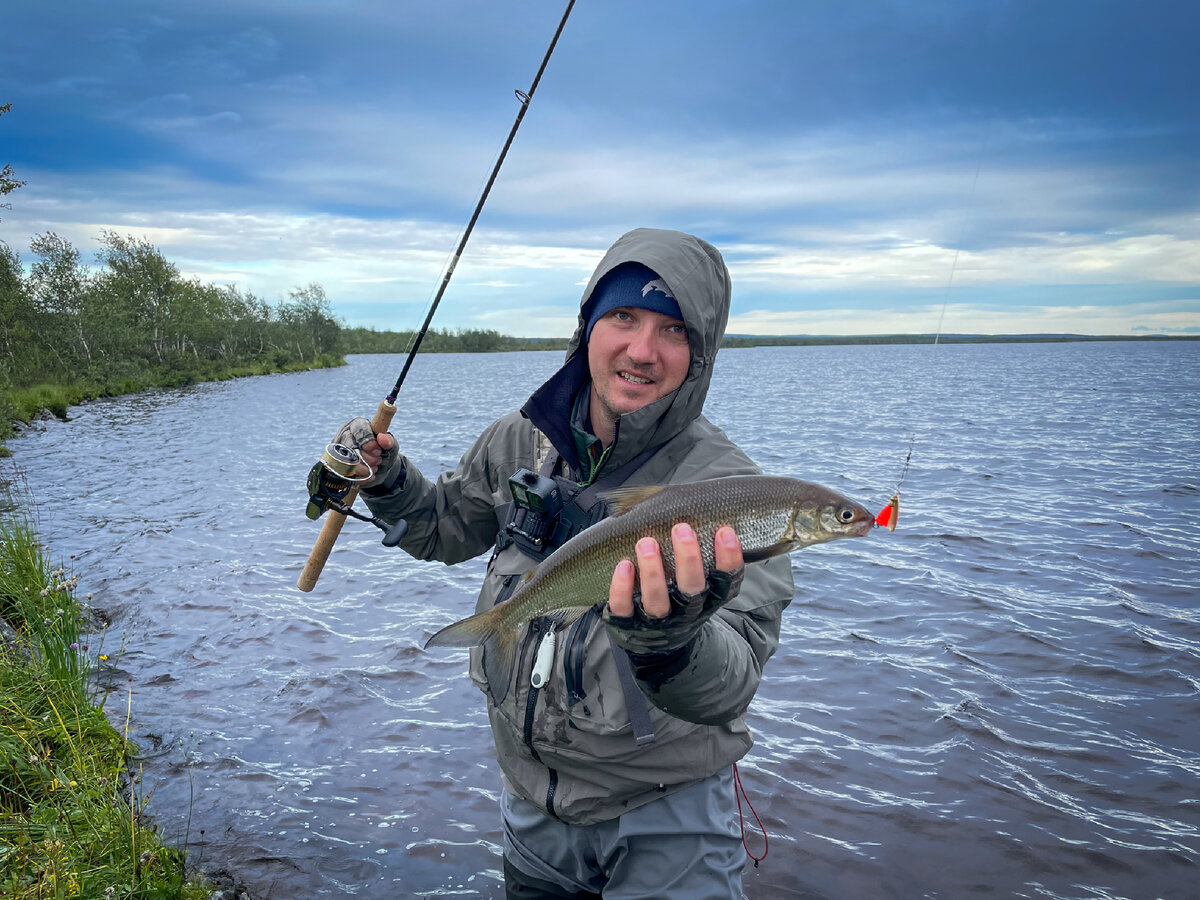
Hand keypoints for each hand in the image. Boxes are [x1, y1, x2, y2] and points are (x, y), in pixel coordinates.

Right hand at [331, 417, 400, 489]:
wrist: (379, 467)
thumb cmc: (383, 452)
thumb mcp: (390, 446)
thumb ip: (389, 441)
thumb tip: (381, 437)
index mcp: (358, 425)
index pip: (359, 430)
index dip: (369, 442)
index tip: (378, 452)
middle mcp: (345, 434)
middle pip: (351, 446)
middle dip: (367, 458)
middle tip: (378, 461)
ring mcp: (338, 448)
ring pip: (345, 460)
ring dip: (363, 469)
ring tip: (374, 469)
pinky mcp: (335, 463)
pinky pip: (343, 472)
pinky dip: (358, 478)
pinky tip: (368, 477)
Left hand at [603, 523, 744, 658]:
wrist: (660, 647)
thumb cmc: (681, 601)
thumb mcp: (700, 586)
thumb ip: (701, 556)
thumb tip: (696, 509)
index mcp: (709, 600)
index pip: (727, 582)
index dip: (729, 559)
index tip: (724, 531)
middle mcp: (687, 613)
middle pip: (692, 589)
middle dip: (688, 559)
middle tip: (682, 528)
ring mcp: (657, 622)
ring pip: (657, 601)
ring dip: (653, 572)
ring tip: (647, 542)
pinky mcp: (629, 625)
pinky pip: (624, 608)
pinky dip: (622, 588)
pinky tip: (623, 564)